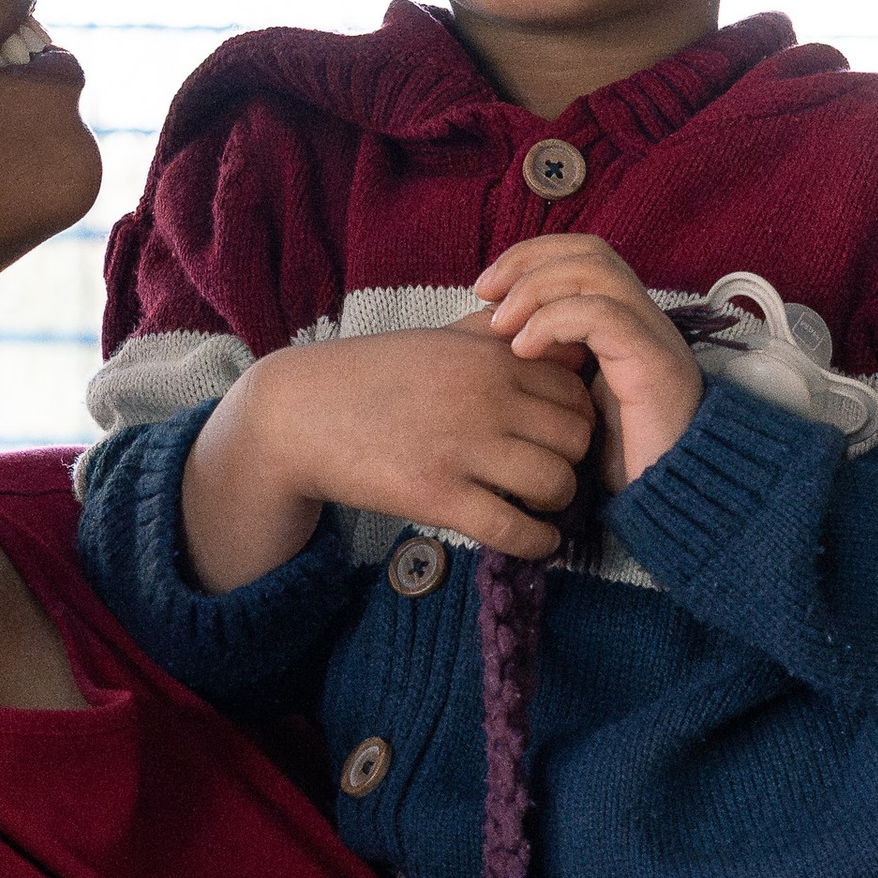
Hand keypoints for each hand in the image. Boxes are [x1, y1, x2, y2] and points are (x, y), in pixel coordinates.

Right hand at [179, 319, 595, 592]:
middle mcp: (484, 396)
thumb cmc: (374, 375)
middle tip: (553, 474)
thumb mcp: (438, 339)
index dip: (578, 420)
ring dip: (557, 503)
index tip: (560, 440)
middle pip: (577, 438)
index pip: (577, 391)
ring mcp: (462, 447)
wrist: (299, 413)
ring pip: (556, 484)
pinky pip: (515, 529)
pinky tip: (534, 541)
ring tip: (539, 506)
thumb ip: (496, 335)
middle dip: (574, 461)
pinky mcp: (437, 495)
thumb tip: (554, 343)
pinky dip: (537, 542)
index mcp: (489, 355)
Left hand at [474, 234, 703, 489]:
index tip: (485, 290)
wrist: (664, 503)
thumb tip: (491, 340)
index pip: (581, 257)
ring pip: (597, 271)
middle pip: (589, 251)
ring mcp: (652, 337)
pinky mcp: (653, 362)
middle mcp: (642, 320)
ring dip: (538, 289)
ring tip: (503, 326)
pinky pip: (604, 314)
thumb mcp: (566, 404)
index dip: (530, 259)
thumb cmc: (615, 462)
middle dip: (530, 261)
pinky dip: (557, 321)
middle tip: (486, 293)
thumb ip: (545, 366)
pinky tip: (525, 349)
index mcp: (621, 324)